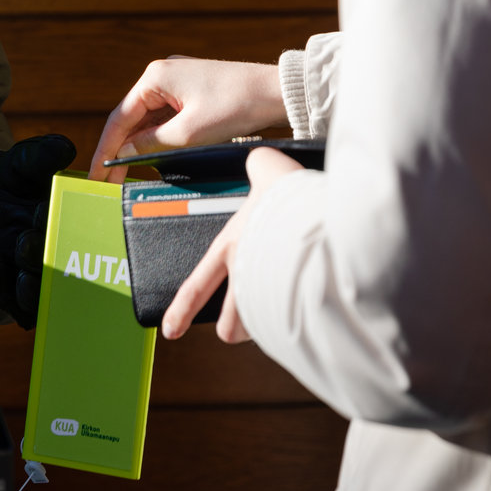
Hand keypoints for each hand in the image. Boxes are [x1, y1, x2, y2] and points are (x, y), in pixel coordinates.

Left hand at [0, 134, 76, 326]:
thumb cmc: (2, 184)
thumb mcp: (19, 164)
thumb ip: (40, 154)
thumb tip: (65, 148)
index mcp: (68, 223)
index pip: (81, 229)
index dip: (70, 222)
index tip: (46, 207)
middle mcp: (56, 254)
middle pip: (63, 264)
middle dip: (50, 252)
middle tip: (32, 235)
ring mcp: (35, 277)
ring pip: (42, 290)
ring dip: (34, 279)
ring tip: (21, 257)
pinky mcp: (10, 294)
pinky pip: (12, 301)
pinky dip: (4, 286)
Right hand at [90, 57, 287, 182]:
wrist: (276, 92)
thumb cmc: (236, 105)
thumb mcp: (189, 133)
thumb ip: (151, 144)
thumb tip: (123, 153)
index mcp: (156, 76)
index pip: (120, 117)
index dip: (105, 148)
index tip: (96, 173)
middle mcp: (163, 74)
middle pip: (131, 118)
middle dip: (119, 149)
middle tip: (107, 180)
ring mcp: (179, 82)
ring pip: (149, 119)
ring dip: (139, 145)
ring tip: (125, 174)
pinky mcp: (193, 92)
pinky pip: (166, 117)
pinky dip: (158, 137)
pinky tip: (152, 157)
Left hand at [160, 146, 303, 340]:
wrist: (319, 217)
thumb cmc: (289, 197)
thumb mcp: (270, 172)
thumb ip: (260, 167)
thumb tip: (260, 160)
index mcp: (230, 248)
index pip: (196, 286)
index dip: (181, 310)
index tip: (171, 331)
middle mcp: (246, 278)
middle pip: (230, 324)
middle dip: (235, 328)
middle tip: (243, 322)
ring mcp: (272, 297)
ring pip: (264, 330)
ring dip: (271, 326)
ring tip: (286, 312)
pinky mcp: (303, 307)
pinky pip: (300, 324)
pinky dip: (306, 320)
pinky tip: (317, 308)